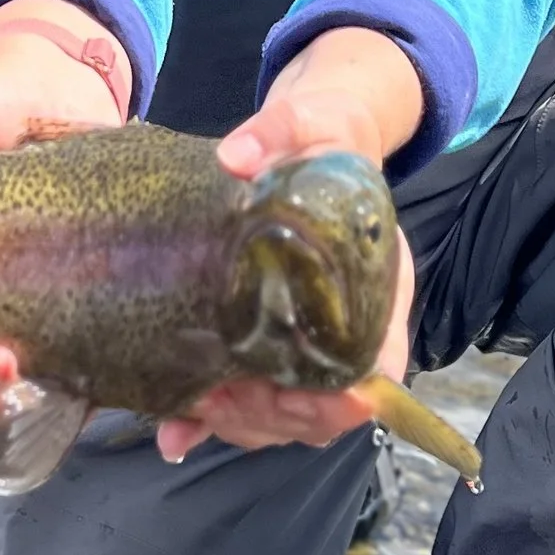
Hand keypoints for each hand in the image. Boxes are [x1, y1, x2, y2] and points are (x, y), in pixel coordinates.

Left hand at [156, 23, 424, 463]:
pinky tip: (175, 431)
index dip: (339, 397)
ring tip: (192, 406)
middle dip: (270, 414)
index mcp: (380, 285)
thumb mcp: (311, 123)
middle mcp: (351, 325)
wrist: (310, 141)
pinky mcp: (270, 344)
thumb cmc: (324, 138)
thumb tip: (235, 157)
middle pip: (324, 407)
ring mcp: (310, 341)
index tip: (284, 390)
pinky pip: (249, 401)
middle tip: (215, 397)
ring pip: (285, 415)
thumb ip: (281, 131)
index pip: (378, 367)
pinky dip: (211, 422)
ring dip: (238, 422)